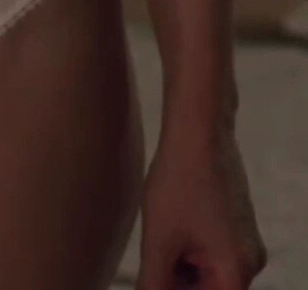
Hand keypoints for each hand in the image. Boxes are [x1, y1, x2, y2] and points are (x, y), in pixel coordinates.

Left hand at [136, 122, 267, 288]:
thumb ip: (154, 284)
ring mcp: (245, 243)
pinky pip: (212, 255)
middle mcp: (250, 263)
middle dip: (178, 283)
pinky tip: (168, 232)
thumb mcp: (158, 241)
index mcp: (236, 272)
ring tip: (158, 243)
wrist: (198, 127)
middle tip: (151, 265)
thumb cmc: (179, 180)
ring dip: (180, 269)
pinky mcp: (237, 226)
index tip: (154, 280)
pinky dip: (188, 252)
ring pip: (207, 274)